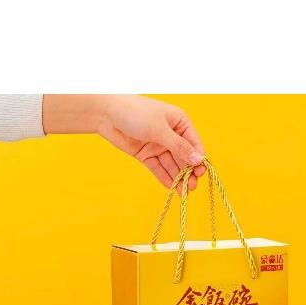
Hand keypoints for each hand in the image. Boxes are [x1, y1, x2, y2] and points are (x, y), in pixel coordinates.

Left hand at [43, 94, 205, 189]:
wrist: (105, 112)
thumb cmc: (135, 112)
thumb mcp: (160, 129)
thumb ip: (179, 147)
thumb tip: (199, 160)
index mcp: (180, 123)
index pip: (194, 144)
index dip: (198, 159)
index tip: (200, 173)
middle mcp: (171, 135)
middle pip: (184, 157)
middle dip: (188, 172)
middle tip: (192, 186)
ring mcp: (158, 145)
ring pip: (172, 165)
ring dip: (178, 178)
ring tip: (183, 192)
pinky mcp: (146, 154)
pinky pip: (158, 168)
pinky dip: (164, 177)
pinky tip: (171, 188)